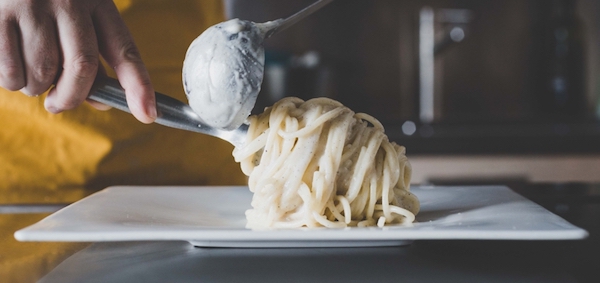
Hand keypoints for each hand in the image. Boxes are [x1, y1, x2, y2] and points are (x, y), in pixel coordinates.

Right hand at [0, 0, 156, 122]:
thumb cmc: (44, 5)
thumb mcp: (77, 19)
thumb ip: (90, 57)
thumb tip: (100, 102)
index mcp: (97, 2)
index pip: (125, 50)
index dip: (139, 86)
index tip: (149, 114)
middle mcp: (68, 1)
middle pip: (82, 68)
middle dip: (72, 96)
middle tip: (58, 104)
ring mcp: (32, 5)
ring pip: (43, 74)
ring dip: (37, 87)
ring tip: (30, 69)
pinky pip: (10, 72)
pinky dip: (12, 81)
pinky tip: (12, 62)